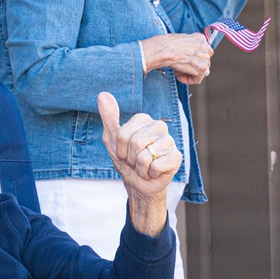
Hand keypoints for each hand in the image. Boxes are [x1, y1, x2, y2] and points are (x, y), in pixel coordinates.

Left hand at [98, 92, 181, 236]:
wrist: (138, 184)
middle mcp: (159, 126)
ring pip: (145, 156)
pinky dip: (150, 174)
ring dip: (140, 168)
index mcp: (144, 119)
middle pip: (136, 143)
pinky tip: (154, 172)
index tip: (124, 153)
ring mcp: (169, 141)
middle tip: (134, 161)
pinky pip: (156, 166)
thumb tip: (103, 94)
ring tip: (144, 167)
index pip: (124, 134)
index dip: (120, 149)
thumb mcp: (111, 139)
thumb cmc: (126, 160)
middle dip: (130, 159)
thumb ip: (109, 116)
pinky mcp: (176, 157)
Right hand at [140, 33, 212, 84]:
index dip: (194, 59)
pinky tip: (179, 76)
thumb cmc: (166, 44)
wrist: (163, 49)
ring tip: (178, 72)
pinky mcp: (201, 68)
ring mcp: (204, 57)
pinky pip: (197, 79)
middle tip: (179, 69)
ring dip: (189, 74)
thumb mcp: (180, 40)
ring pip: (202, 71)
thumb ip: (188, 47)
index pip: (204, 52)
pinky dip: (188, 80)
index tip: (185, 61)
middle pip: (204, 62)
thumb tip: (189, 56)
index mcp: (200, 38)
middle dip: (192, 67)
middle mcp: (205, 47)